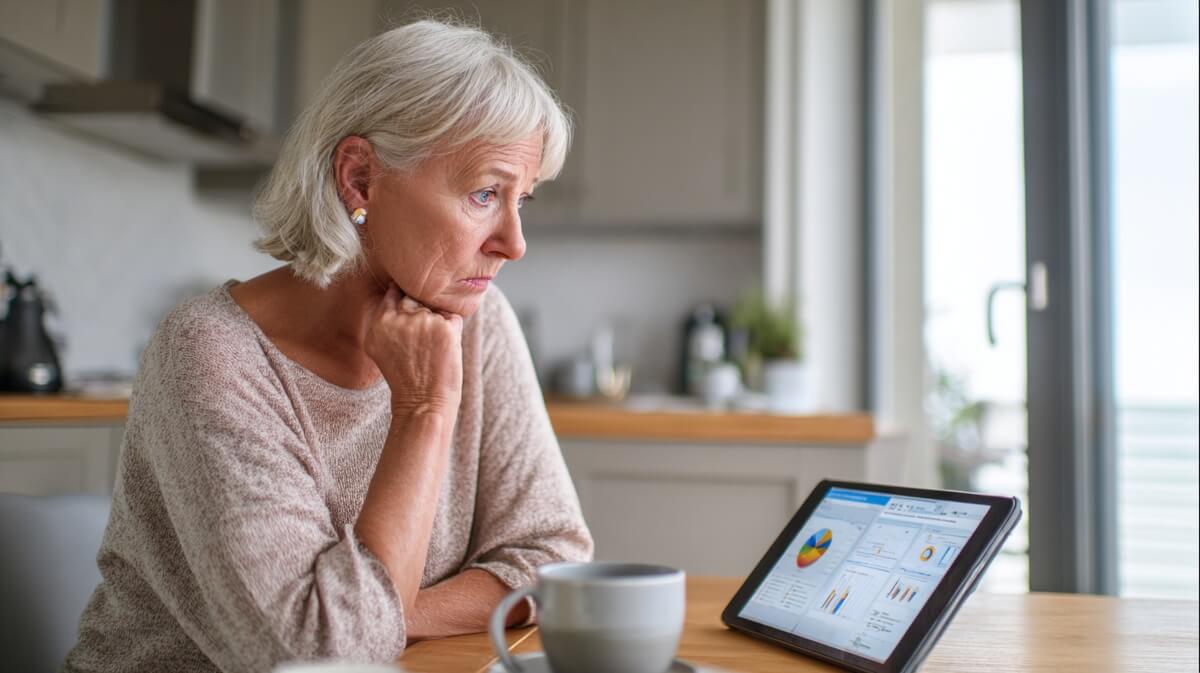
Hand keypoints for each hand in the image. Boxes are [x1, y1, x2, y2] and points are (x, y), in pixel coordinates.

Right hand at [365, 285, 463, 417]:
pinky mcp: (446, 328)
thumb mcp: (378, 347)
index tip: (411, 314)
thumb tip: (394, 288)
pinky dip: (453, 330)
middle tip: (424, 339)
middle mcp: (400, 318)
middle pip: (416, 297)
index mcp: (380, 322)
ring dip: (438, 322)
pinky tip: (444, 349)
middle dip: (422, 312)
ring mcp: (423, 322)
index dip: (405, 300)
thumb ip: (383, 318)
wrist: (422, 402)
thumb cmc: (403, 376)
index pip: (395, 293)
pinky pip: (454, 317)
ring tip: (432, 348)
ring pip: (435, 307)